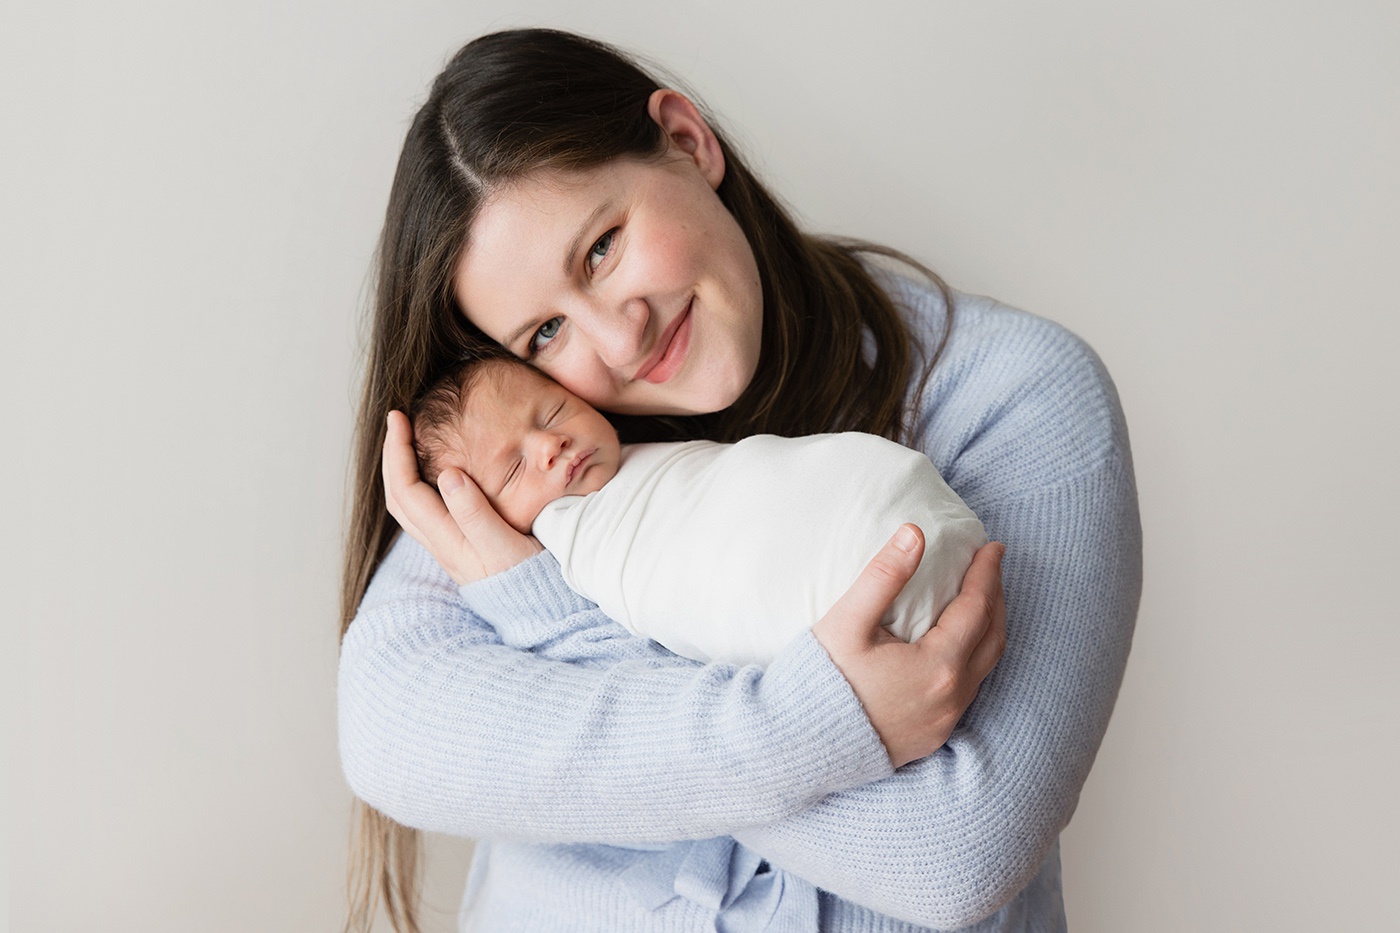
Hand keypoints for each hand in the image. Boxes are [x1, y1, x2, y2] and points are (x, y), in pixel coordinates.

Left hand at [382, 410, 542, 583]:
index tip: (399, 418)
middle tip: (398, 420)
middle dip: (392, 455)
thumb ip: (476, 514)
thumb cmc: (531, 580)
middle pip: (398, 497)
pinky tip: (437, 472)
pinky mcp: (462, 549)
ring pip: (409, 507)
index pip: (406, 489)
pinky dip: (420, 484)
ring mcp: (450, 549)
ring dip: (402, 470)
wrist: (543, 615)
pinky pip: (426, 512)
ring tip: (409, 441)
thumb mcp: (507, 547)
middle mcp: (441, 546)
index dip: (396, 451)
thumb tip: (448, 474)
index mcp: (448, 539)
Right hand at [811, 526, 1006, 767]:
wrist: (798, 746)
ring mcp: (944, 722)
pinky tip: (957, 646)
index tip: (993, 546)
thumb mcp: (847, 622)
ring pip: (984, 668)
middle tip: (991, 567)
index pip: (977, 608)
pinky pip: (968, 691)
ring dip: (988, 629)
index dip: (987, 573)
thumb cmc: (820, 681)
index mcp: (937, 666)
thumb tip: (915, 533)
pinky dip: (974, 658)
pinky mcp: (932, 737)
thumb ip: (884, 576)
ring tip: (981, 601)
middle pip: (992, 638)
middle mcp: (950, 698)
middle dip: (996, 598)